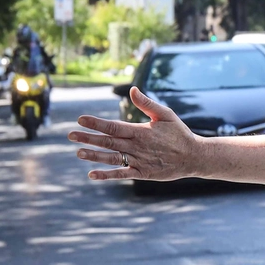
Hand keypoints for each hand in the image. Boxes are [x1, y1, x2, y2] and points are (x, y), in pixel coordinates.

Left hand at [69, 87, 202, 181]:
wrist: (194, 156)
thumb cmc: (179, 133)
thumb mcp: (166, 114)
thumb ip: (147, 103)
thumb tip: (132, 90)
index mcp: (140, 131)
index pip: (113, 126)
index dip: (96, 123)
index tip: (80, 119)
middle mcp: (137, 146)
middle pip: (108, 141)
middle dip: (88, 138)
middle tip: (70, 135)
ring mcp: (139, 161)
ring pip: (112, 158)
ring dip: (94, 155)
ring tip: (78, 152)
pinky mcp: (142, 173)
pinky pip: (121, 174)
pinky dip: (107, 175)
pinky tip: (92, 174)